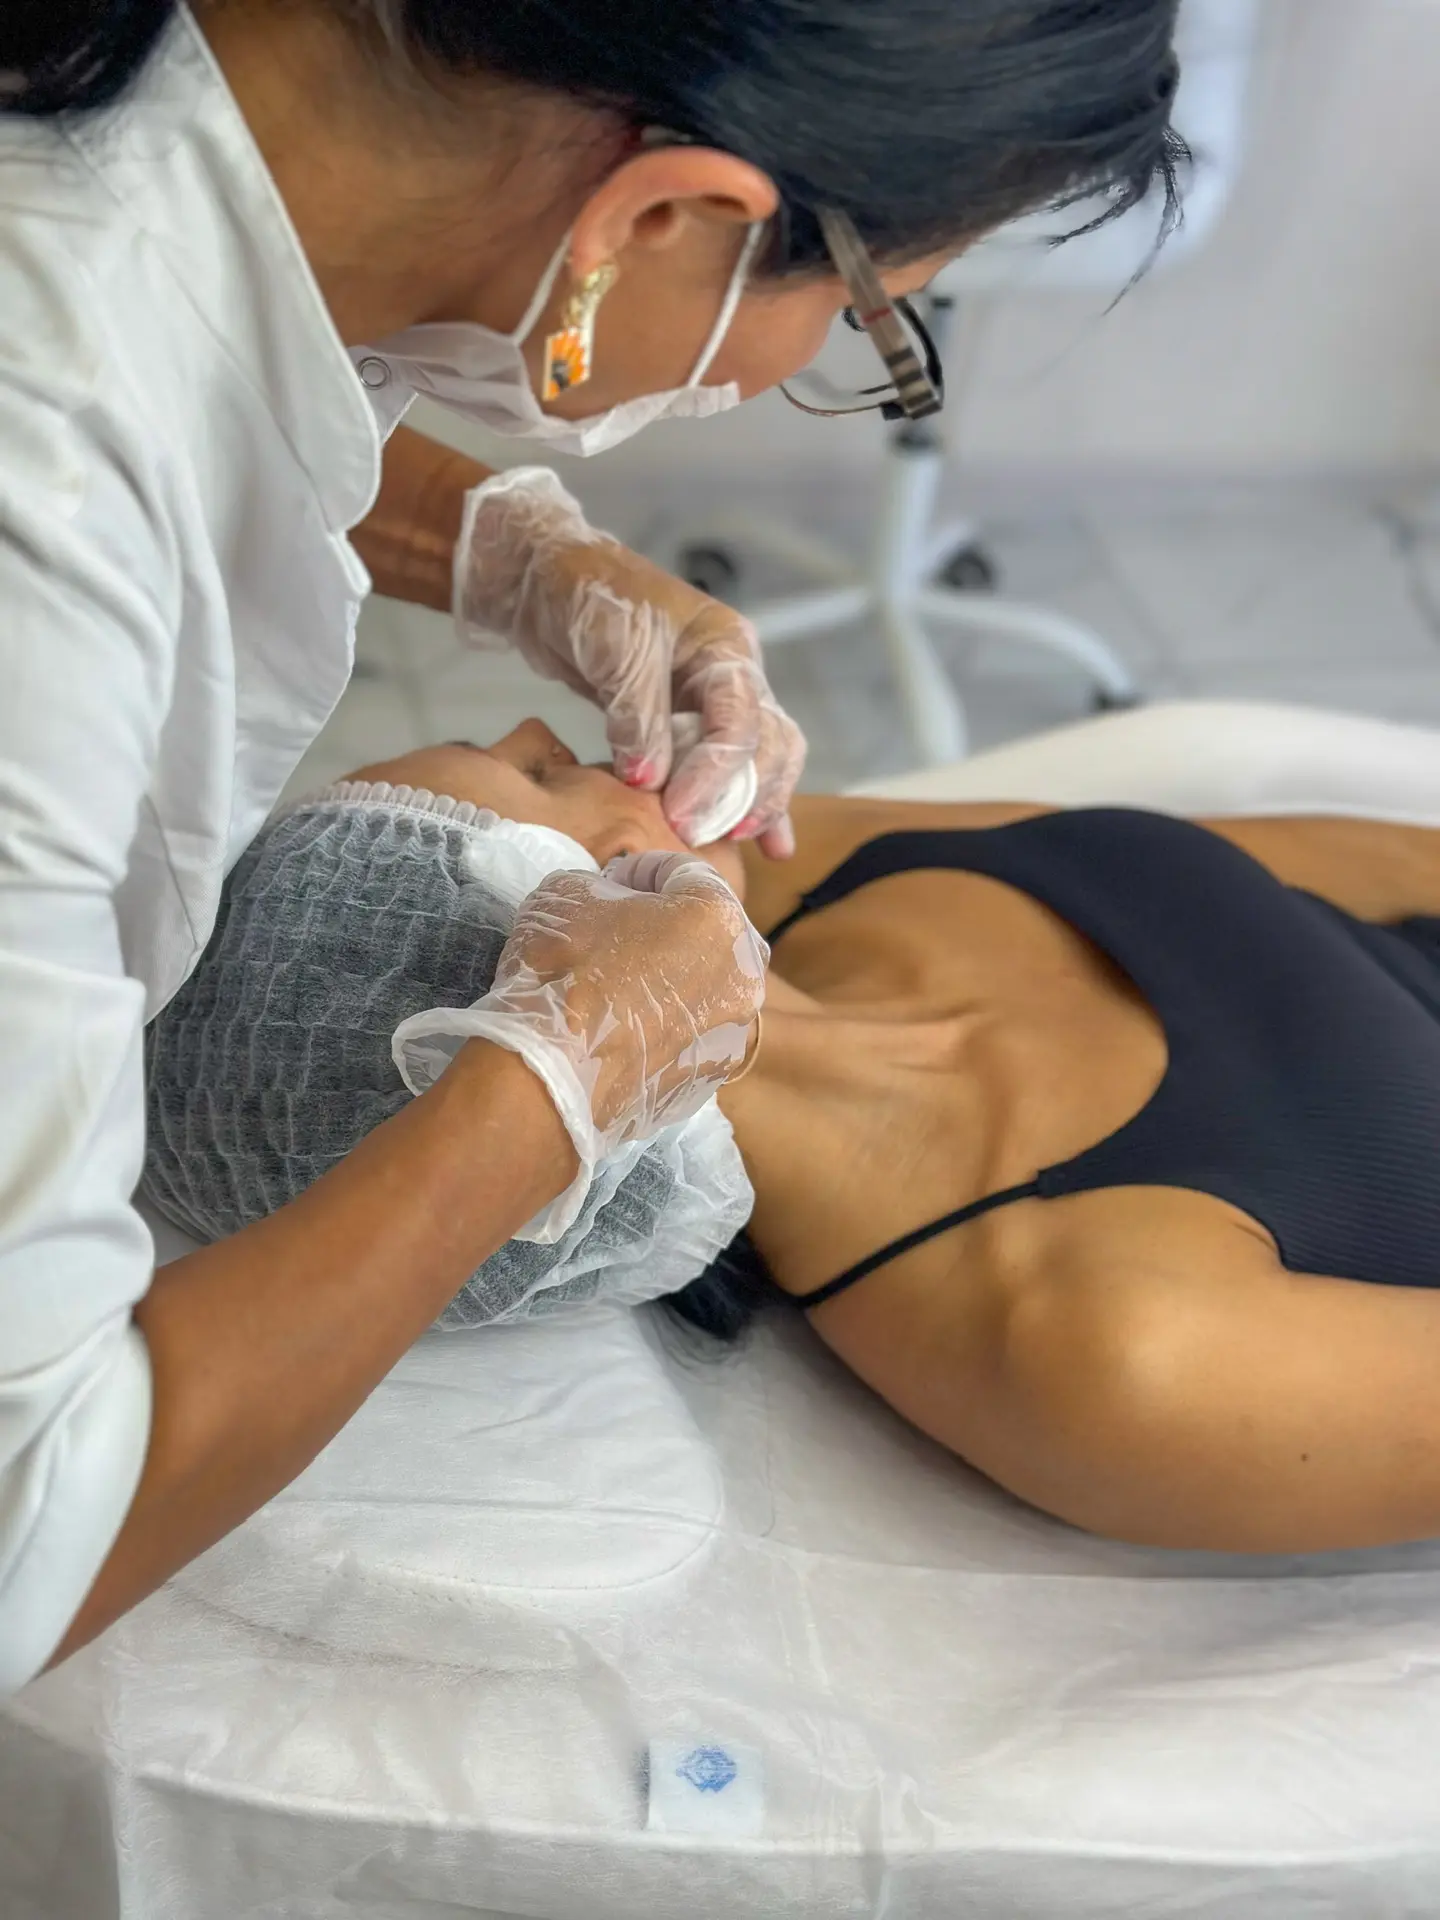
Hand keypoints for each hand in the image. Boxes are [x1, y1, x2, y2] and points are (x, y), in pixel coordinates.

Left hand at [453, 467, 806, 856]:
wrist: (548, 582)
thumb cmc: (588, 599)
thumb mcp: (615, 652)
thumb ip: (638, 717)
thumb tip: (651, 781)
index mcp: (726, 647)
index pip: (740, 722)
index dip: (715, 775)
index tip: (680, 815)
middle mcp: (733, 675)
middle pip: (770, 743)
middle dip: (746, 795)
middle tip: (703, 838)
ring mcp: (715, 700)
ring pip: (760, 758)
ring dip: (757, 803)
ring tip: (746, 846)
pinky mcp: (689, 723)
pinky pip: (728, 766)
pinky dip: (741, 801)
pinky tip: (763, 844)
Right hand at [460, 851, 766, 1163]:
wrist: (552, 1076)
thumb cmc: (565, 969)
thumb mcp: (567, 893)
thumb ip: (603, 885)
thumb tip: (612, 902)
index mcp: (718, 915)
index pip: (683, 873)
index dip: (641, 870)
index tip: (611, 879)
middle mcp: (743, 973)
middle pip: (707, 931)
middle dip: (667, 923)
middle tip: (619, 929)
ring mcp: (733, 1031)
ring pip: (705, 987)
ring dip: (671, 977)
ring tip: (621, 984)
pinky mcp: (711, 1077)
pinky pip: (690, 1034)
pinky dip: (665, 1025)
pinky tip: (624, 1029)